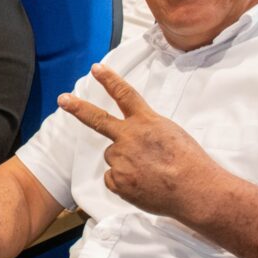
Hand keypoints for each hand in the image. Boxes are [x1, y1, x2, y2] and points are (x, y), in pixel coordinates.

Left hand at [57, 63, 217, 216]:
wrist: (195, 189)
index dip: (109, 80)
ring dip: (125, 163)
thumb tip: (134, 139)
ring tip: (149, 173)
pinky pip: (113, 179)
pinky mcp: (117, 180)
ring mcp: (121, 158)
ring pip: (113, 157)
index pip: (124, 94)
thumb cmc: (190, 162)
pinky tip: (144, 185)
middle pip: (98, 119)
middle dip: (77, 107)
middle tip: (63, 99)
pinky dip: (125, 183)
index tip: (96, 68)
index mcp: (146, 121)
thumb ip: (147, 130)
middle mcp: (129, 136)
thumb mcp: (170, 133)